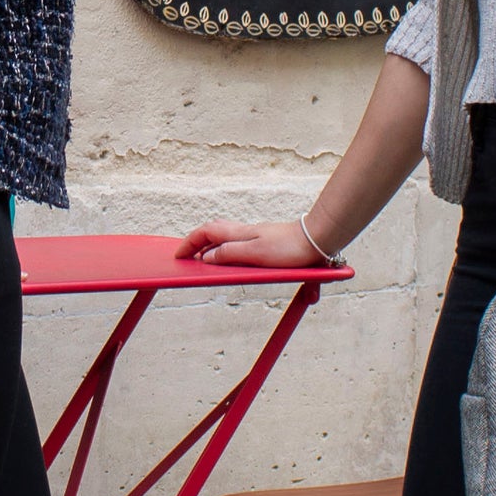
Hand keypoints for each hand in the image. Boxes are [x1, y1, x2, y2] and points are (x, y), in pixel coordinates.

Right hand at [176, 218, 325, 267]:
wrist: (316, 240)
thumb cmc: (289, 247)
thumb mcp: (254, 254)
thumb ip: (229, 254)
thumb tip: (207, 256)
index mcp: (238, 234)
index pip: (205, 233)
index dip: (189, 243)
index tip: (178, 255)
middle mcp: (244, 233)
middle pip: (213, 233)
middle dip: (197, 243)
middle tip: (188, 258)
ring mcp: (254, 237)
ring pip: (226, 239)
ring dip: (212, 248)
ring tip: (205, 262)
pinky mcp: (265, 244)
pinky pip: (239, 246)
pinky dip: (228, 252)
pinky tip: (234, 263)